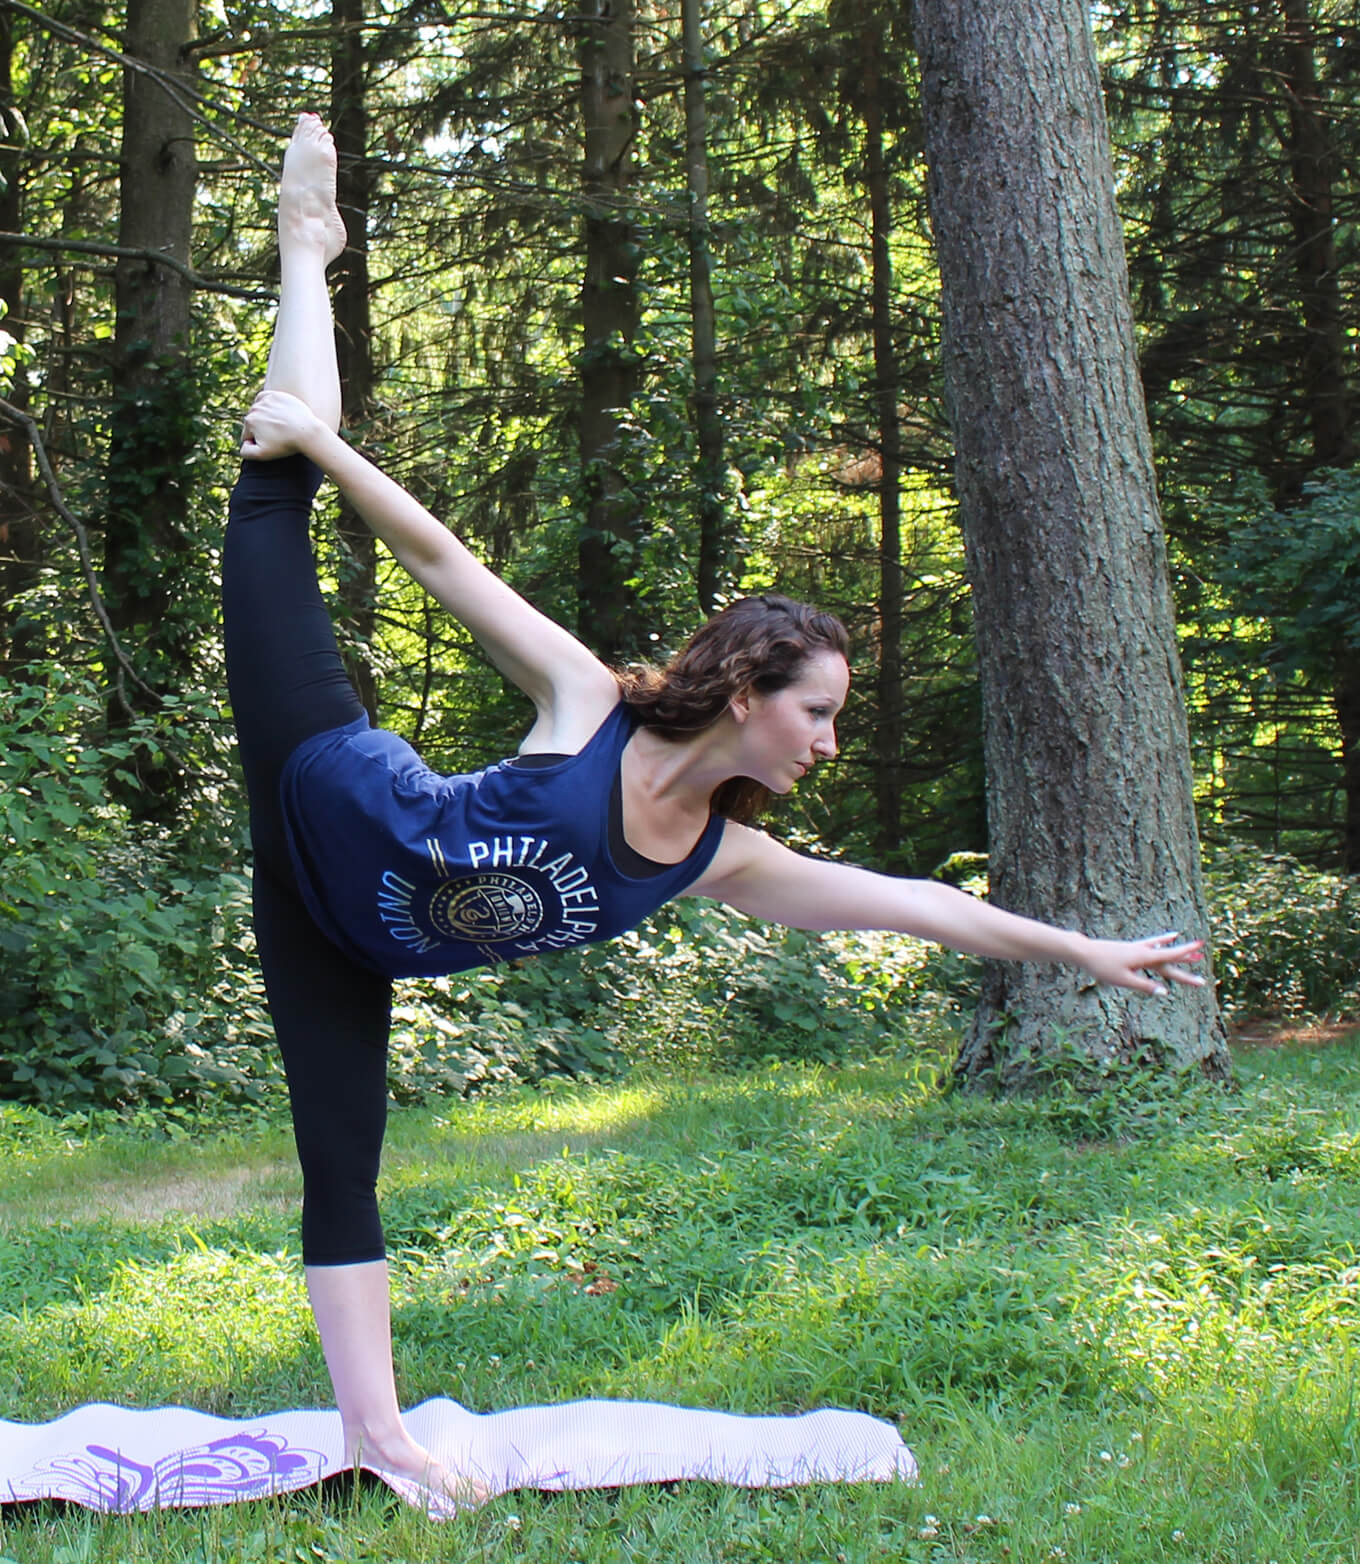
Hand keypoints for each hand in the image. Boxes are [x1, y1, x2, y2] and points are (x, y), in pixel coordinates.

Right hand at [240, 389, 325, 460]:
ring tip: (279, 426)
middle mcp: (255, 408)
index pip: (248, 435)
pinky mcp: (276, 395)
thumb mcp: (262, 454)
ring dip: (265, 418)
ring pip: (258, 411)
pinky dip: (268, 405)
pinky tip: (276, 413)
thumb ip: (245, 452)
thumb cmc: (286, 444)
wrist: (307, 432)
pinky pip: (265, 399)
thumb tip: (243, 443)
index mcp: (249, 422)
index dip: (257, 442)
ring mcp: (265, 400)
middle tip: (278, 435)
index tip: (271, 444)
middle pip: (253, 423)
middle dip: (261, 430)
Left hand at [1081, 931, 1206, 996]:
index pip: (1170, 956)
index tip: (1201, 946)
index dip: (1186, 952)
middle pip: (1169, 959)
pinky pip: (1152, 945)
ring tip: (1194, 954)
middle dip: (1187, 963)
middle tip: (1203, 965)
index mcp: (1144, 958)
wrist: (1085, 952)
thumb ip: (1145, 986)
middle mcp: (1143, 951)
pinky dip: (1163, 942)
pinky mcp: (1131, 949)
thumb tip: (1165, 992)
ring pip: (1163, 951)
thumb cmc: (1103, 967)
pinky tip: (1168, 938)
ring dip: (1178, 952)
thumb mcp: (1124, 980)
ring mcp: (1137, 948)